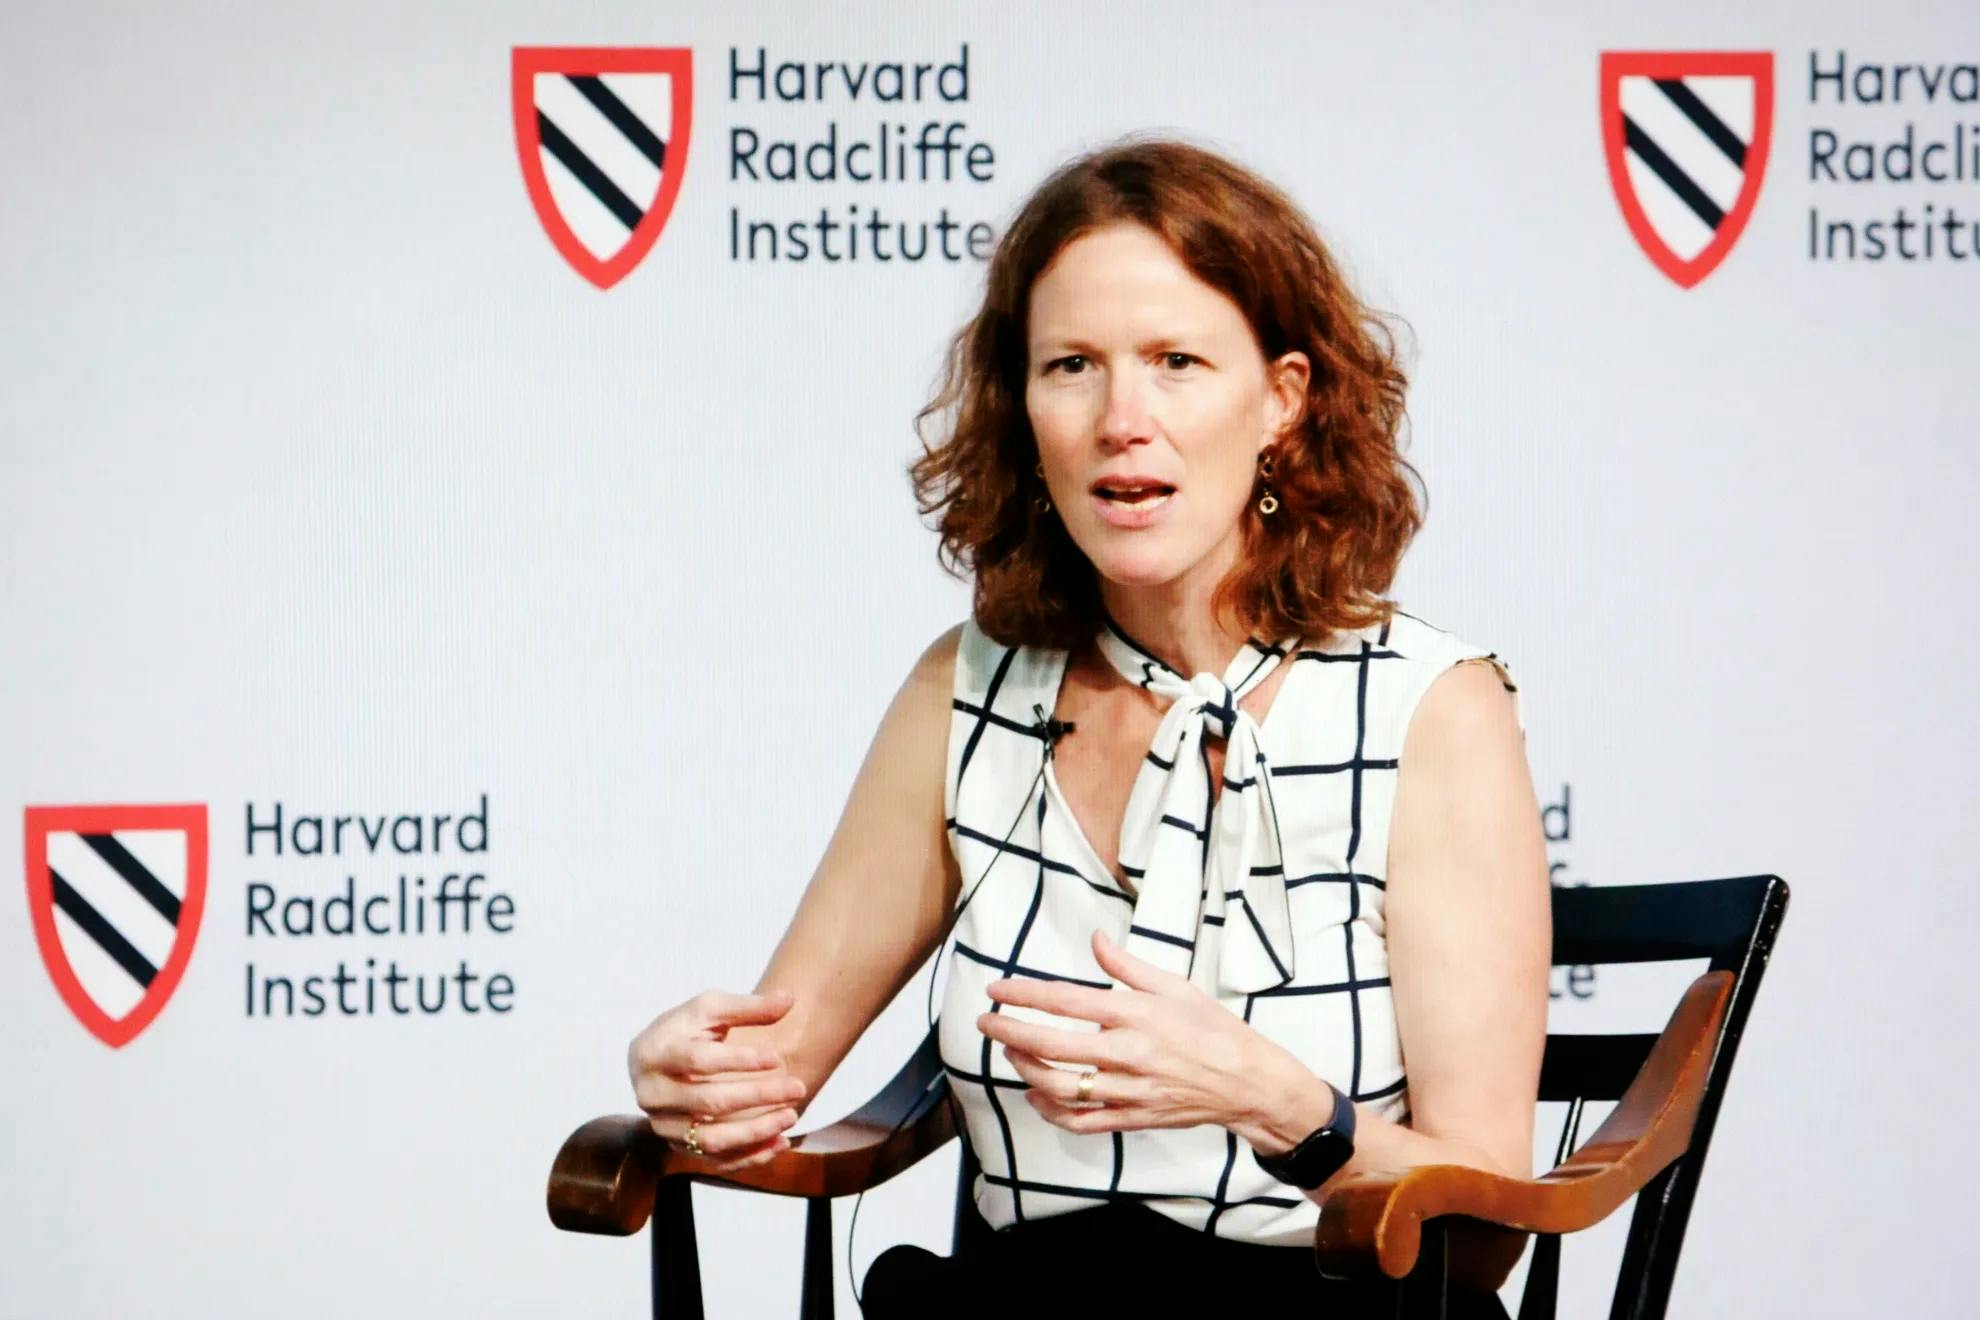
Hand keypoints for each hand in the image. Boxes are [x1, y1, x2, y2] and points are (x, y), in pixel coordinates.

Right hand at [627, 989, 807, 1172]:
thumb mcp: (710, 1009)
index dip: (739, 1060)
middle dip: (758, 1096)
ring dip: (756, 1132)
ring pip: (710, 1138)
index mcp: (653, 1053)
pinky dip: (750, 1156)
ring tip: (792, 1116)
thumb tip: (789, 998)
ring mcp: (662, 1125)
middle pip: (708, 1102)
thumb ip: (748, 1007)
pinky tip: (780, 1141)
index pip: (699, 1060)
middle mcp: (651, 1094)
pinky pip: (715, 1160)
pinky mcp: (677, 1146)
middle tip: (798, 1087)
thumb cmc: (687, 1029)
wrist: (658, 1061)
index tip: (777, 1056)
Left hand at [975, 929, 1282, 1136]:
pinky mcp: (1132, 1118)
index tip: (997, 990)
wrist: (1247, 1082)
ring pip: (1061, 1087)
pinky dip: (1051, 1111)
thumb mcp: (1174, 986)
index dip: (1025, 995)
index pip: (1066, 1001)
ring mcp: (1128, 1091)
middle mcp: (1128, 1054)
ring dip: (1026, 1070)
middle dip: (1010, 1034)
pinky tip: (1036, 1094)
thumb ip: (1127, 966)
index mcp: (1136, 1015)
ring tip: (1010, 1054)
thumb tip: (1095, 940)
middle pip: (1052, 1047)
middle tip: (987, 1023)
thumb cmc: (1213, 1029)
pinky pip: (1081, 1121)